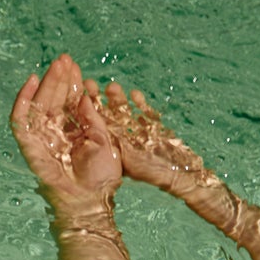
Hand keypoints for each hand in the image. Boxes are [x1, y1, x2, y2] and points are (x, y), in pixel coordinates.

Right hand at [10, 55, 120, 205]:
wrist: (89, 203)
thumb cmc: (101, 180)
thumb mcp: (105, 143)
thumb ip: (93, 119)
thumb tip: (83, 97)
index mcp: (74, 132)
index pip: (69, 102)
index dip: (72, 84)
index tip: (76, 67)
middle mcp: (56, 134)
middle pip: (54, 100)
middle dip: (59, 79)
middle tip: (65, 59)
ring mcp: (41, 139)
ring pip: (40, 104)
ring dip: (46, 83)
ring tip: (56, 65)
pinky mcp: (28, 146)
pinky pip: (20, 120)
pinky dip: (22, 100)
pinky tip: (31, 81)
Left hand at [91, 79, 214, 197]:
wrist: (182, 175)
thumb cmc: (152, 172)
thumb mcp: (125, 154)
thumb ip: (107, 134)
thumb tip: (86, 110)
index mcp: (112, 151)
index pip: (94, 127)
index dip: (86, 110)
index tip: (77, 97)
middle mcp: (123, 143)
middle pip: (106, 117)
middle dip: (98, 100)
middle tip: (89, 84)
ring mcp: (137, 135)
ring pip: (124, 114)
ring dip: (117, 100)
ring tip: (112, 87)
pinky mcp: (152, 130)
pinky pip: (143, 114)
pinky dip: (140, 105)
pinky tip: (135, 95)